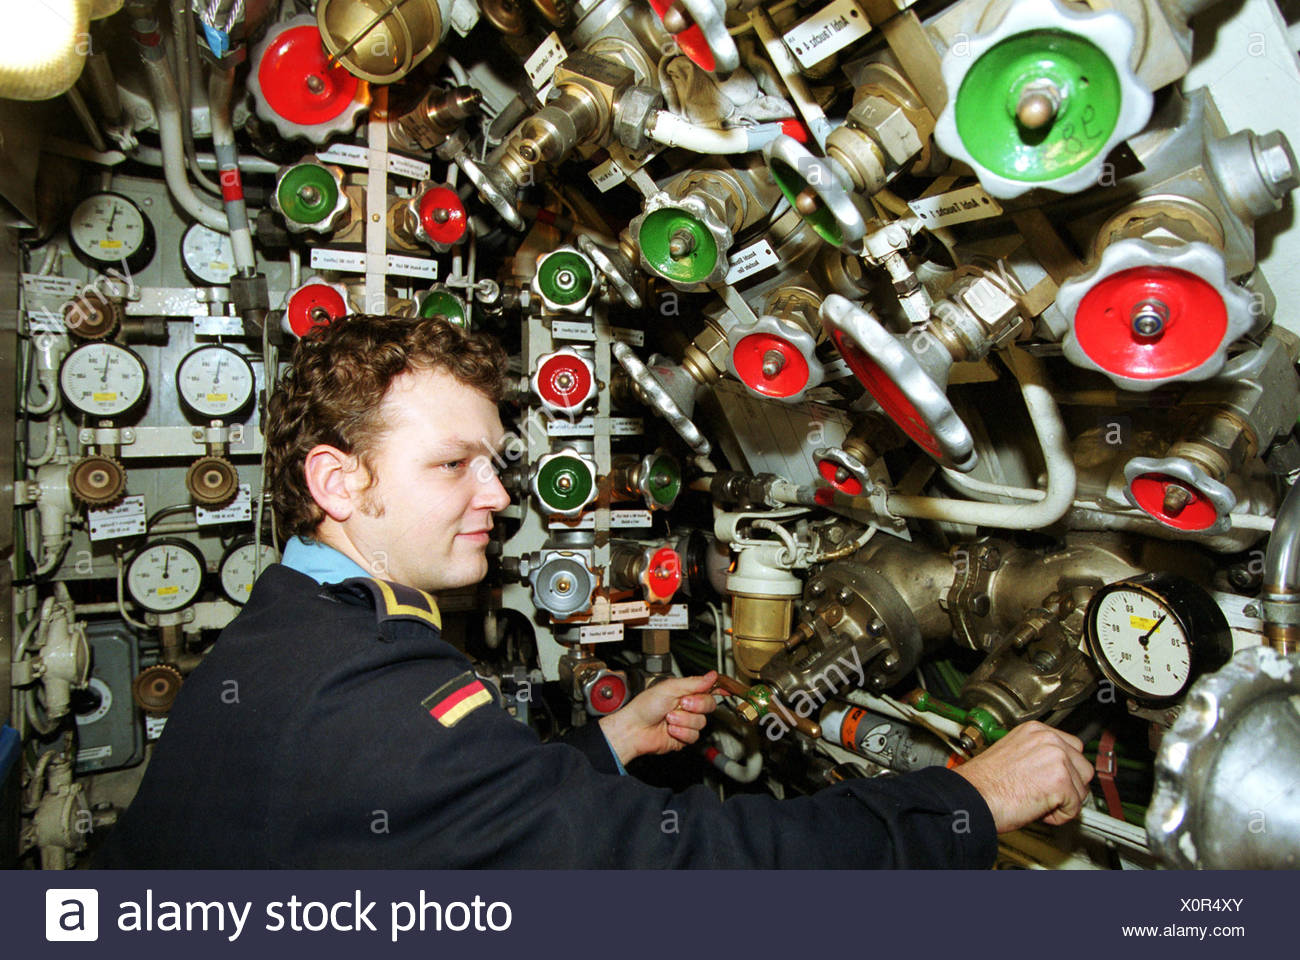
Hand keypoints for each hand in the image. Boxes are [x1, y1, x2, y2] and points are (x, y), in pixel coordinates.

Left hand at [598, 671, 717, 765]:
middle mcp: (687, 706)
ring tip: (669, 718)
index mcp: (684, 691)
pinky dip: (681, 732)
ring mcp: (686, 722)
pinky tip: (670, 729)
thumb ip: (694, 683)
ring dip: (684, 720)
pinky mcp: (684, 737)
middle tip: (683, 703)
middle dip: (696, 705)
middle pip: (709, 705)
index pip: (707, 688)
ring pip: (701, 722)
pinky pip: (694, 736)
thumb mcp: (670, 687)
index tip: (727, 689)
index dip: (719, 688)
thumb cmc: (645, 706)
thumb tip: (712, 675)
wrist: (634, 729)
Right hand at [952, 721, 1094, 832]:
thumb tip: (1055, 769)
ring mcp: (1057, 757)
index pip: (1072, 747)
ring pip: (1082, 788)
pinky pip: (1075, 807)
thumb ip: (1037, 755)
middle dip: (1070, 786)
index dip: (1066, 769)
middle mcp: (1048, 739)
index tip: (1054, 781)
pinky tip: (1038, 810)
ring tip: (1038, 803)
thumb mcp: (1012, 754)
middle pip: (1083, 767)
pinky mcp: (1061, 780)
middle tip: (1045, 795)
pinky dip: (1059, 816)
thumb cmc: (983, 783)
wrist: (972, 796)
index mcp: (1035, 730)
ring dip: (1065, 802)